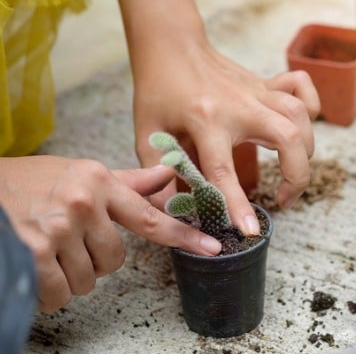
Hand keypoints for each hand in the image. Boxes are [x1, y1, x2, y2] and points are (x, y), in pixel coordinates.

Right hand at [0, 156, 221, 311]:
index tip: (213, 248)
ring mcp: (58, 228)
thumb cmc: (31, 182)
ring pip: (88, 279)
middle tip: (70, 241)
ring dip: (70, 275)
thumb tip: (167, 175)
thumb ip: (126, 182)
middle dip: (94, 258)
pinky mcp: (33, 253)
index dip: (183, 236)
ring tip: (49, 249)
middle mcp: (83, 203)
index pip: (150, 216)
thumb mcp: (80, 173)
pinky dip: (49, 290)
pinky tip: (36, 267)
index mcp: (100, 181)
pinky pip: (60, 292)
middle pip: (114, 259)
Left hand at [131, 34, 319, 235]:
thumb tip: (166, 212)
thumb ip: (156, 173)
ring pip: (301, 116)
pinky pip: (302, 88)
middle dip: (297, 175)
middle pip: (288, 137)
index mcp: (205, 120)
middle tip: (285, 198)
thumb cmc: (157, 90)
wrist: (171, 44)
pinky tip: (302, 125)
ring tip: (293, 171)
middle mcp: (238, 105)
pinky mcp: (266, 83)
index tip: (250, 230)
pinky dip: (311, 106)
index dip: (237, 204)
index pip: (223, 170)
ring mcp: (257, 91)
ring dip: (306, 149)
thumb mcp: (147, 133)